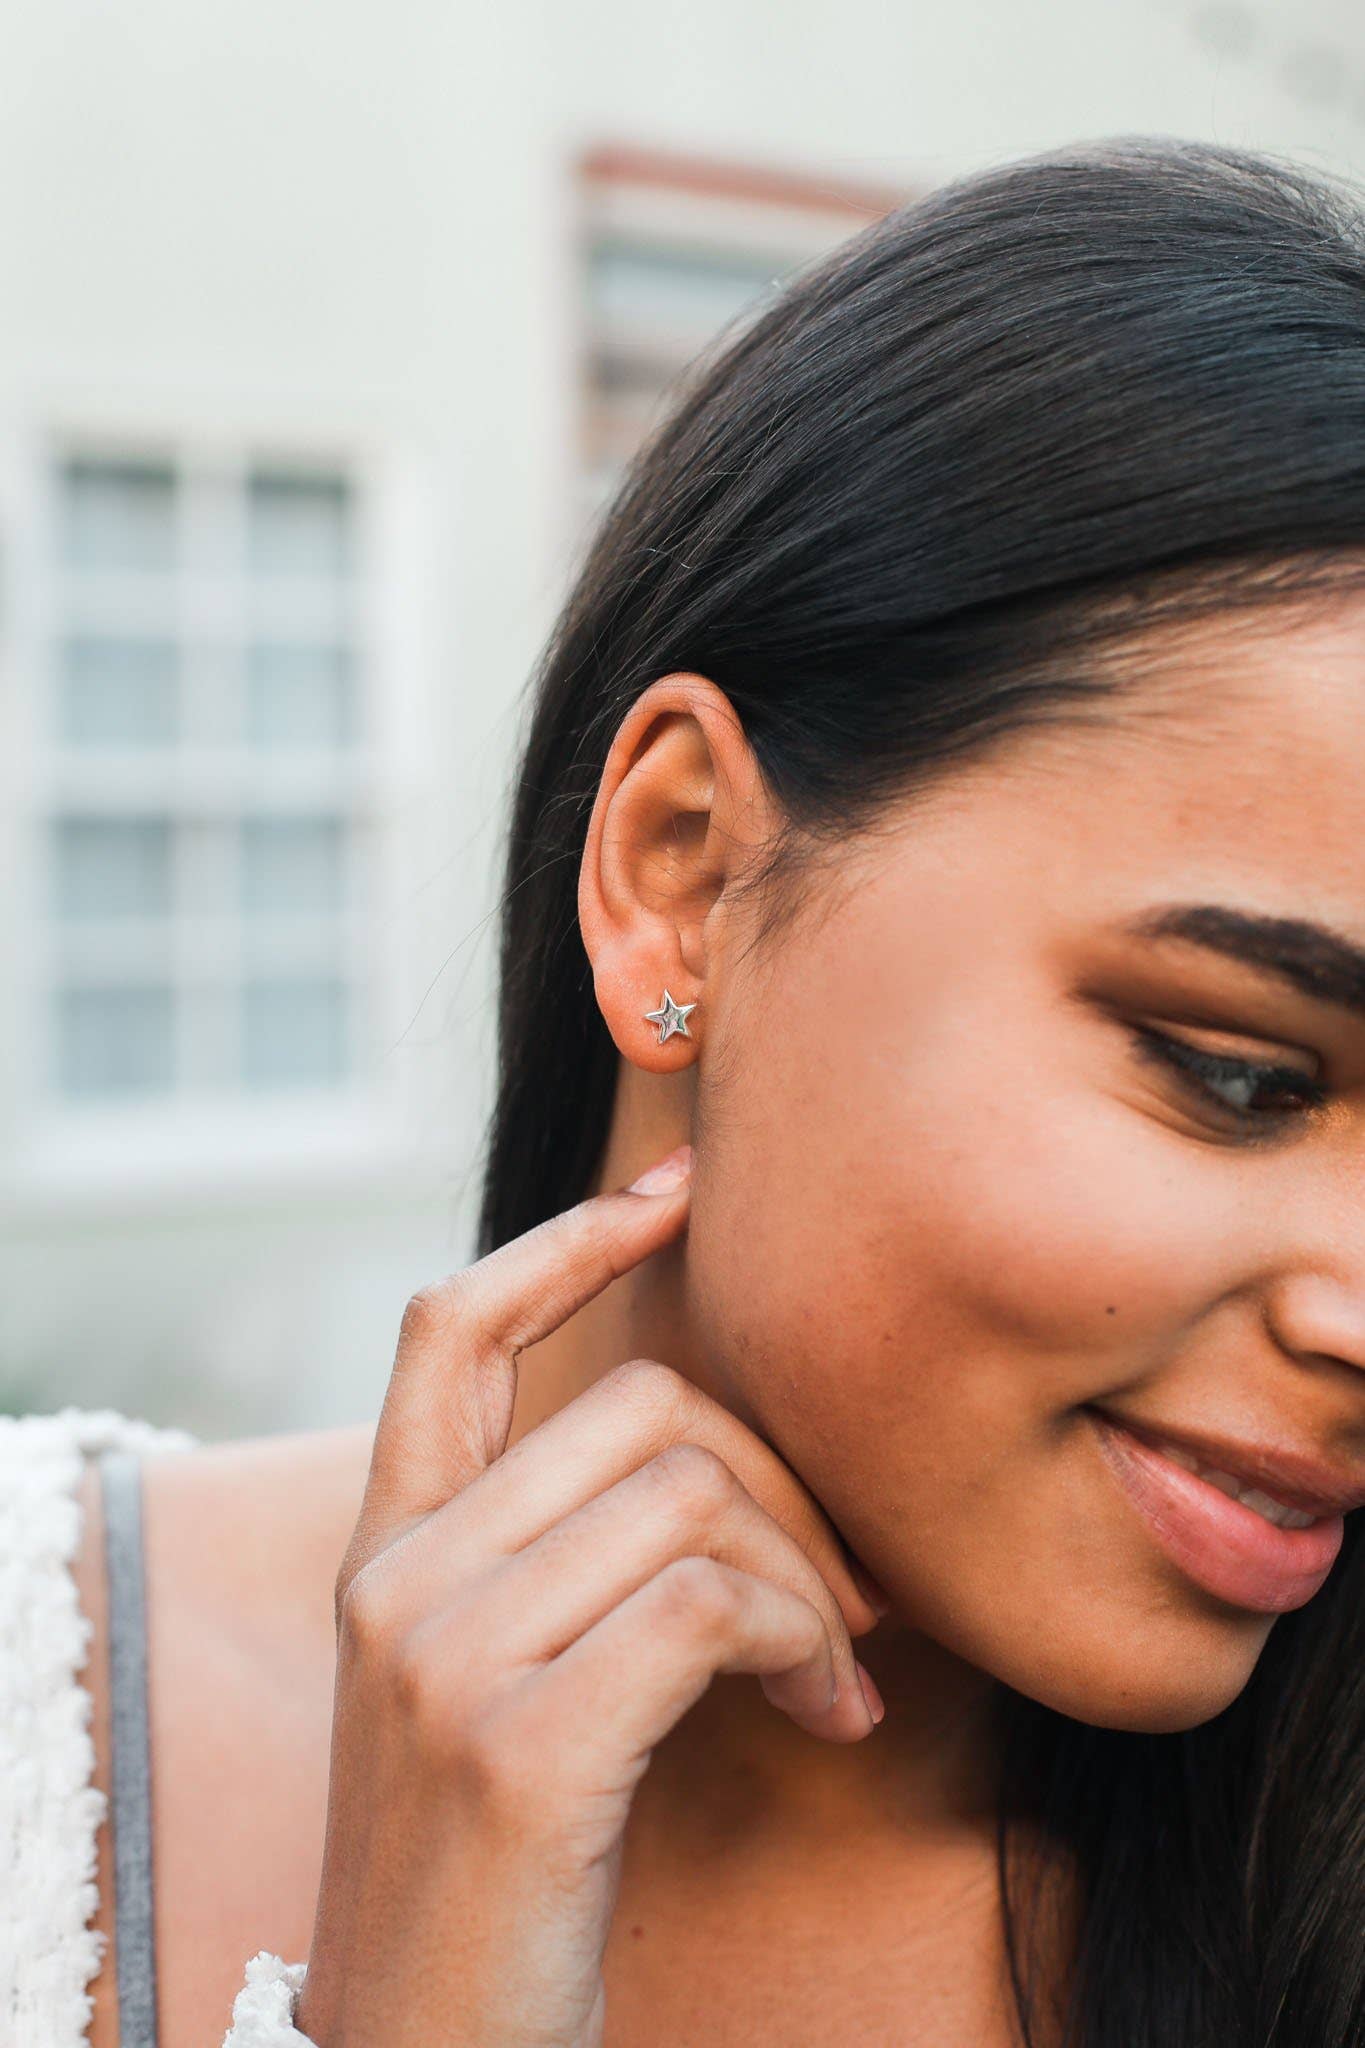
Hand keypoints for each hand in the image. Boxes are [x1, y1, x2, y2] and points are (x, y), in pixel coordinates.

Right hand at [294, 1143, 883, 2047]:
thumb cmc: (497, 1885)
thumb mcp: (499, 1697)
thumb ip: (565, 1569)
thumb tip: (738, 1472)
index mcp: (385, 1552)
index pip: (447, 1330)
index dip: (565, 1239)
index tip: (676, 1190)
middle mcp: (399, 1579)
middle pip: (641, 1406)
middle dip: (783, 1481)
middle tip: (853, 1600)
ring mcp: (444, 1655)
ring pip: (691, 1496)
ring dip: (811, 1585)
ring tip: (841, 1681)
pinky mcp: (517, 1745)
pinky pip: (714, 1603)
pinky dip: (805, 1646)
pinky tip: (833, 1724)